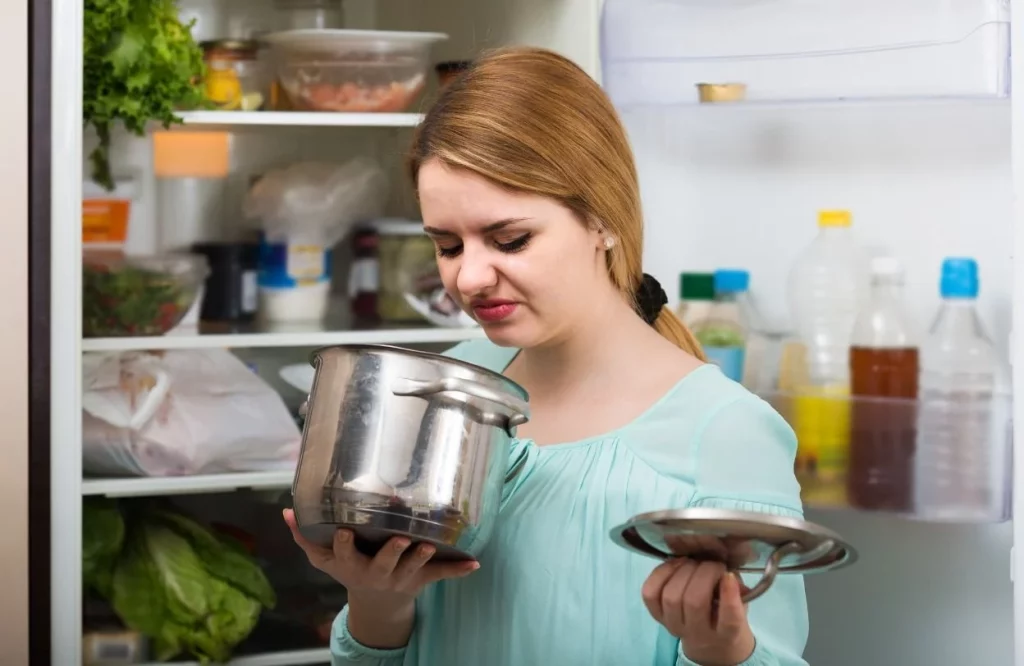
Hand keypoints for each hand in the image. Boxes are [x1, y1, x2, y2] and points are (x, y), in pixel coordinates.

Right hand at [283, 508, 478, 606]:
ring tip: (431, 545)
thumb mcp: (325, 559)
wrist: (377, 601)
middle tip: (402, 538)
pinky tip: (473, 563)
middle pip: (385, 563)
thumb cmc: (350, 569)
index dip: (344, 544)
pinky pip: (442, 575)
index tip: (344, 530)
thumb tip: (287, 511)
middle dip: (393, 552)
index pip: (345, 554)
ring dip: (423, 557)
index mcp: (354, 566)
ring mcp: (403, 576)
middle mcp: (379, 572)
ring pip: (415, 567)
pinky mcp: (423, 578)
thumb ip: (305, 536)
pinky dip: (458, 570)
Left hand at [642, 558, 755, 665]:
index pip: (729, 620)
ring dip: (682, 571)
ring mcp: (674, 626)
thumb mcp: (741, 605)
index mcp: (727, 634)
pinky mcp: (657, 617)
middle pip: (694, 603)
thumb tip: (727, 574)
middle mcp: (699, 634)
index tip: (728, 575)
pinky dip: (660, 573)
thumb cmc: (725, 615)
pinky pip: (650, 593)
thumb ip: (738, 590)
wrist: (708, 642)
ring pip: (671, 597)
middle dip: (703, 574)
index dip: (729, 596)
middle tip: (712, 563)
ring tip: (692, 562)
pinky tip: (675, 564)